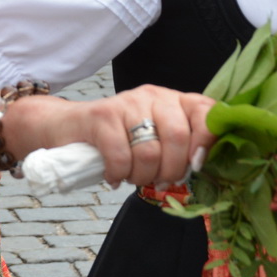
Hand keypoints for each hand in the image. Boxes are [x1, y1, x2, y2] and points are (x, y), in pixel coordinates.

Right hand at [59, 85, 216, 187]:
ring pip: (149, 151)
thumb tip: (201, 164)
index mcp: (175, 100)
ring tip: (133, 176)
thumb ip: (182, 146)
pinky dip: (119, 174)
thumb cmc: (121, 138)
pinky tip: (114, 175)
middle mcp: (155, 96)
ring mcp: (128, 102)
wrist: (70, 127)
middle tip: (158, 181)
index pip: (206, 111)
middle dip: (170, 170)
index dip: (206, 141)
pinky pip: (121, 157)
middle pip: (178, 137)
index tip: (196, 165)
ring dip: (142, 176)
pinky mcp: (102, 115)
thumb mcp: (156, 138)